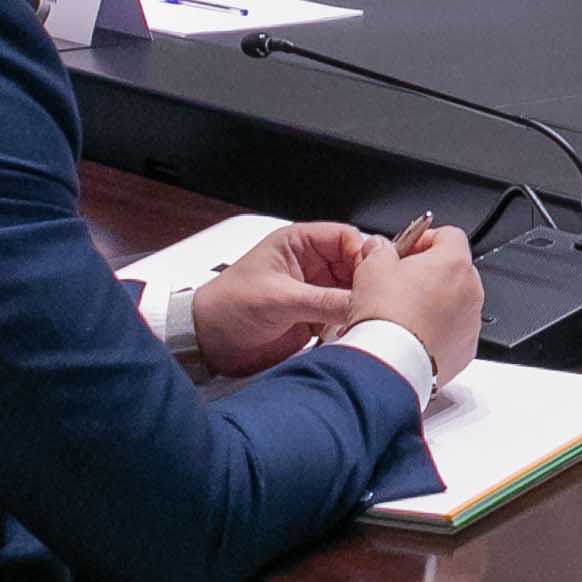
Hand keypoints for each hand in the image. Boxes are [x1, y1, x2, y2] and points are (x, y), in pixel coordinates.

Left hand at [185, 219, 371, 375]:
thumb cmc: (227, 307)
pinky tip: (352, 332)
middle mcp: (310, 265)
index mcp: (298, 244)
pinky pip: (344, 316)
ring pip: (353, 292)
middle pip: (355, 266)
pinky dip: (351, 324)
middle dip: (366, 283)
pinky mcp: (315, 318)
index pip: (346, 238)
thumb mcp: (278, 299)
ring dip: (359, 306)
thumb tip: (361, 303)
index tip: (373, 278)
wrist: (207, 343)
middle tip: (374, 303)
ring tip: (365, 320)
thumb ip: (323, 300)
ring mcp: (314, 292)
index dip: (362, 255)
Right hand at [352, 218, 485, 380]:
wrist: (390, 363)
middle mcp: (471, 291)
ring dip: (435, 302)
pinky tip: (413, 334)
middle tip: (400, 282)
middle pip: (454, 270)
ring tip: (403, 313)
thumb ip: (379, 250)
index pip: (449, 235)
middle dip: (429, 272)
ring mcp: (471, 322)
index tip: (405, 251)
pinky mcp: (466, 349)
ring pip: (455, 302)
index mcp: (454, 263)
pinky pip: (454, 331)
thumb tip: (379, 248)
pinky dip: (438, 330)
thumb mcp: (372, 268)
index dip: (424, 239)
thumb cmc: (386, 317)